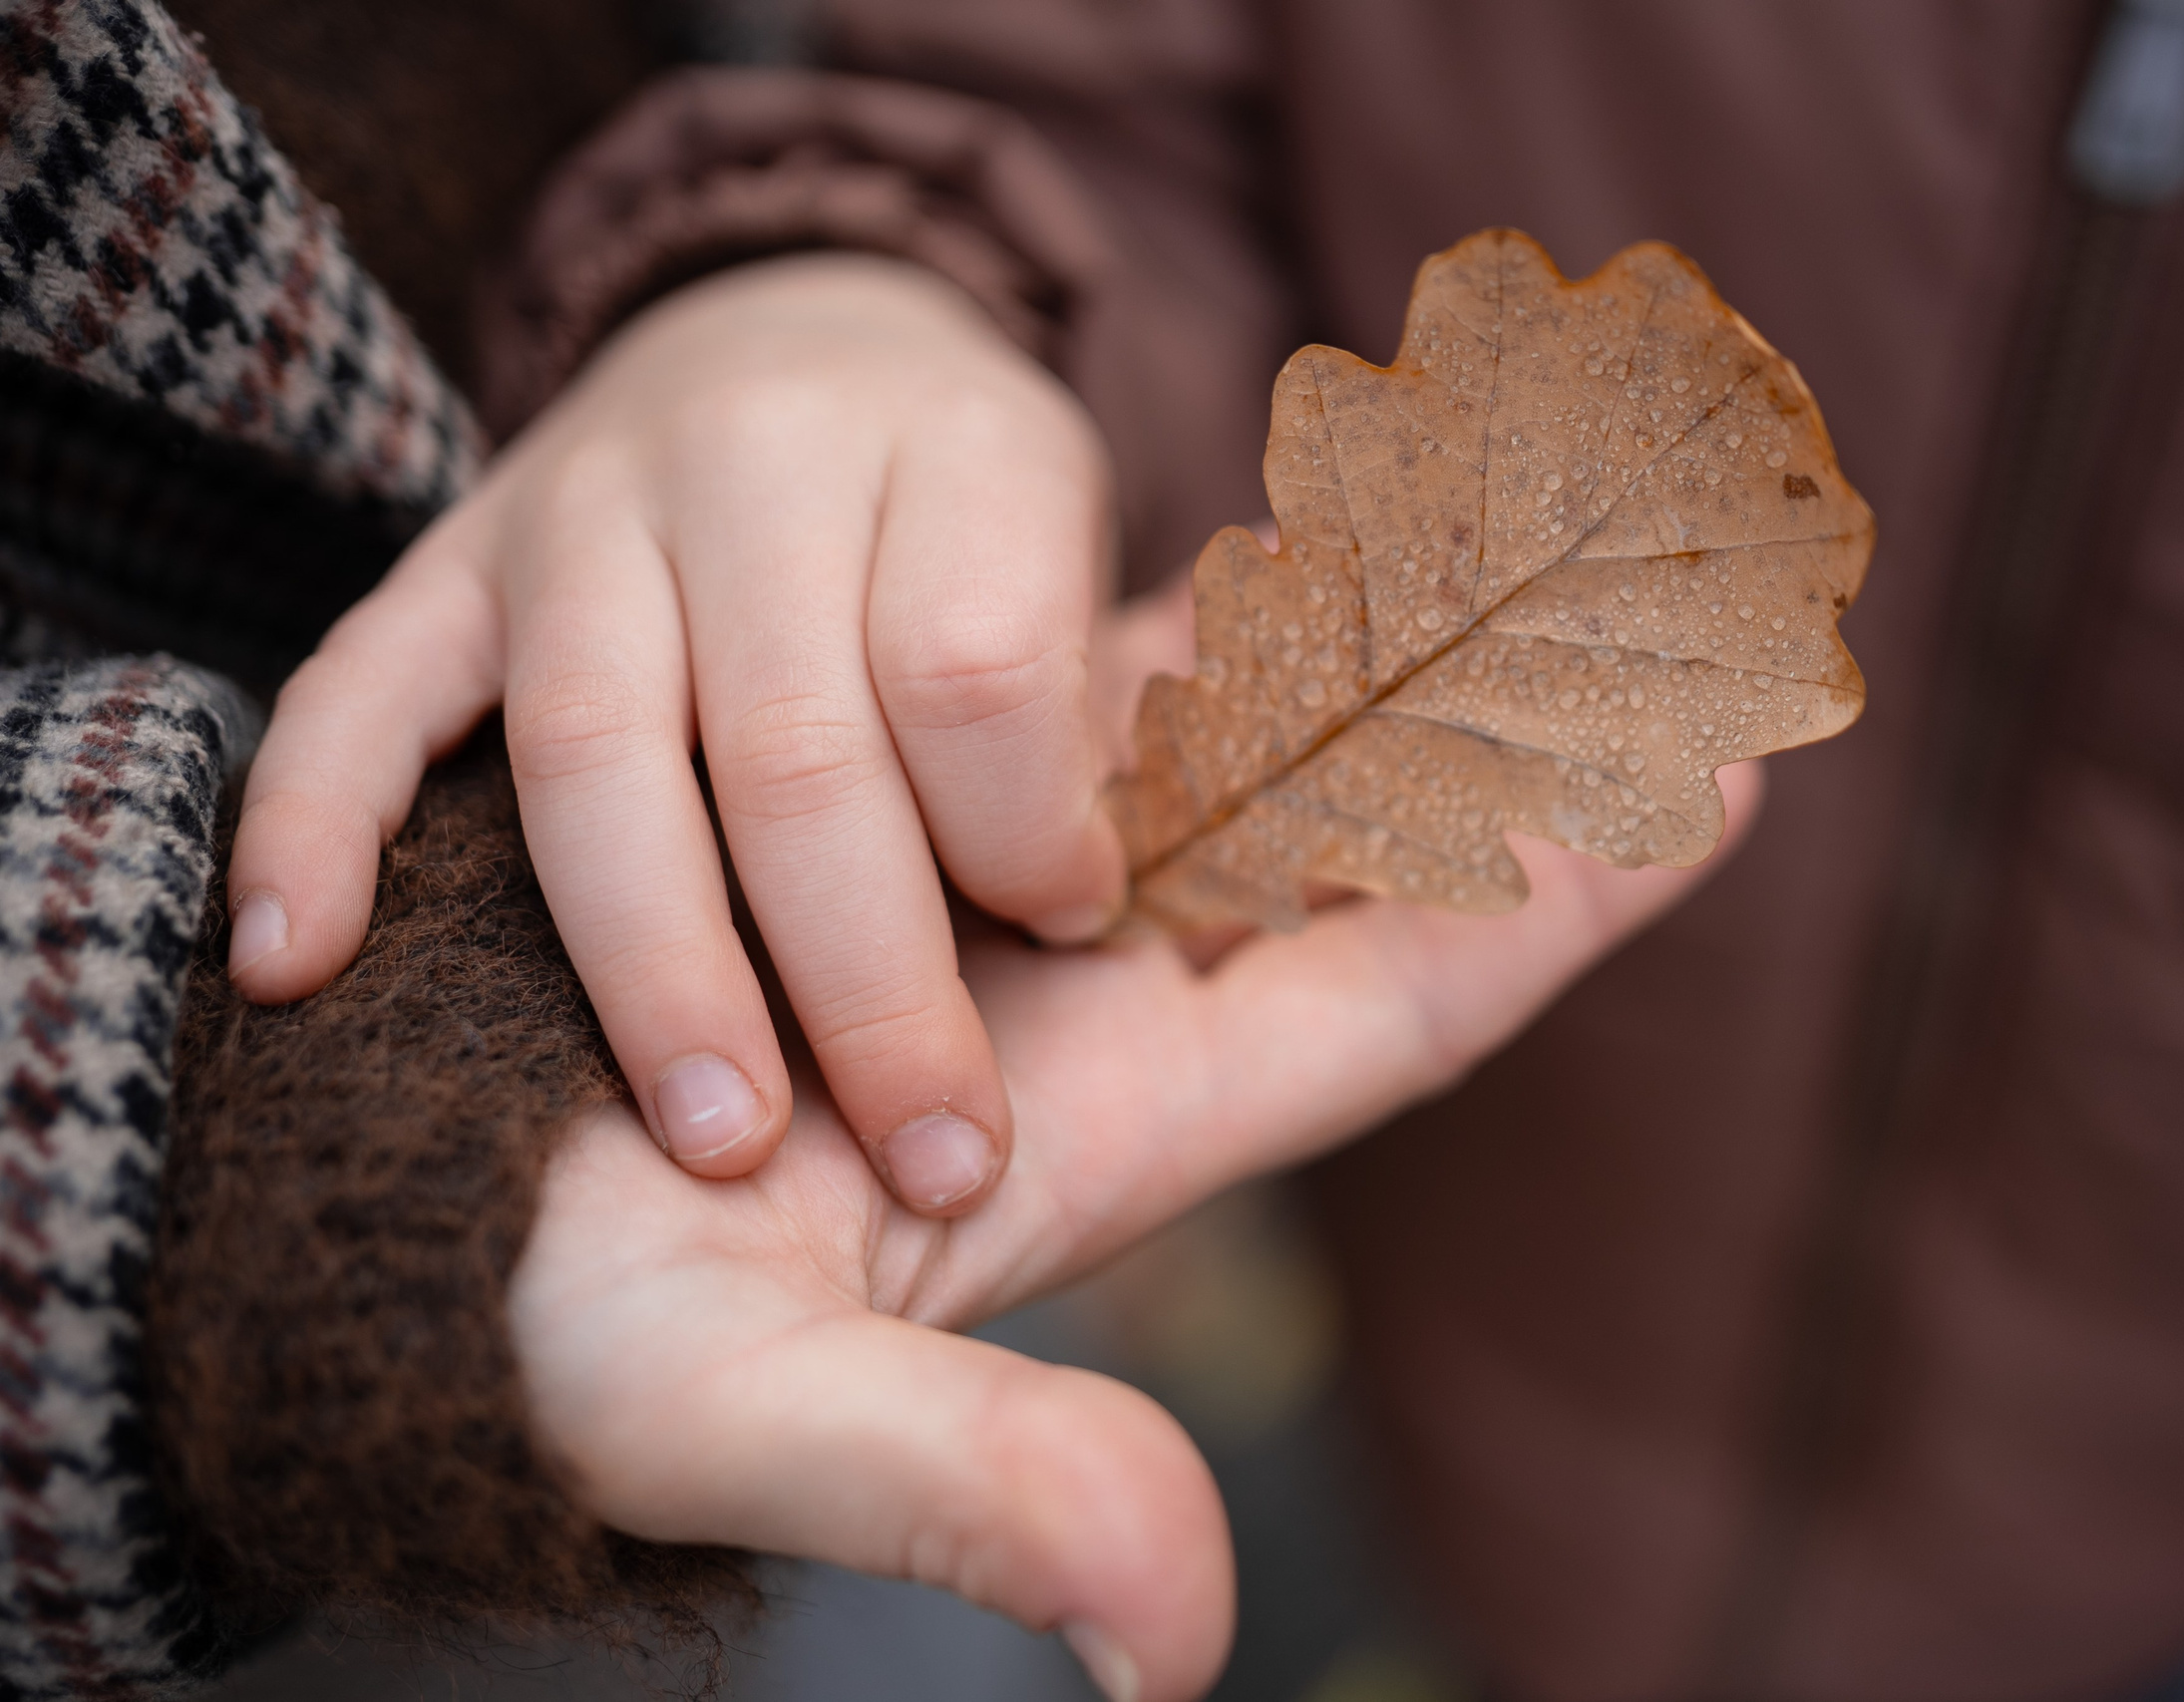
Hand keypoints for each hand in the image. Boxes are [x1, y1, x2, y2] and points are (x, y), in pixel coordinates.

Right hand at [226, 255, 1122, 1203]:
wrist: (806, 344)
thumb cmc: (971, 514)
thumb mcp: (1092, 568)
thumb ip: (1108, 722)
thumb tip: (1103, 918)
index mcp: (952, 448)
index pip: (976, 669)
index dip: (1032, 834)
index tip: (1075, 928)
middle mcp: (754, 459)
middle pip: (798, 747)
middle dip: (870, 985)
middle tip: (939, 1158)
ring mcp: (579, 506)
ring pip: (594, 753)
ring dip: (657, 970)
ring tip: (726, 1146)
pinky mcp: (451, 560)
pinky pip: (355, 690)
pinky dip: (312, 821)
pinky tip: (292, 966)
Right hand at [508, 624, 1763, 1699]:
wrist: (353, 1217)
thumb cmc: (537, 1325)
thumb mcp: (733, 1406)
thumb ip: (961, 1481)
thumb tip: (1175, 1642)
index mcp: (1092, 1106)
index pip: (1385, 990)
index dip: (1560, 898)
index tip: (1738, 780)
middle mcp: (1053, 977)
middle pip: (1335, 833)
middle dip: (1507, 738)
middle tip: (1686, 615)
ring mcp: (952, 866)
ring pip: (1196, 729)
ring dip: (1354, 638)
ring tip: (1513, 515)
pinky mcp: (867, 785)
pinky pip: (1009, 697)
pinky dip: (1140, 626)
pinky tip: (1271, 545)